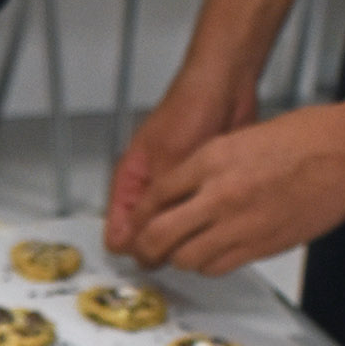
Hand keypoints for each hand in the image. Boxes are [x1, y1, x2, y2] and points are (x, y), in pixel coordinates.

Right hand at [103, 73, 253, 252]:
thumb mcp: (167, 163)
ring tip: (201, 235)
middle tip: (182, 249)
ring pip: (172, 231)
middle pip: (145, 238)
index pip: (119, 234)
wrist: (225, 88)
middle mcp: (148, 190)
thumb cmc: (190, 109)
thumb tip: (137, 244)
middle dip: (160, 248)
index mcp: (129, 182)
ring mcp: (173, 190)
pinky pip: (195, 219)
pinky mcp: (198, 189)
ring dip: (184, 236)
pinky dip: (202, 224)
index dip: (136, 249)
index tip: (154, 258)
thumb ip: (153, 205)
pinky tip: (215, 224)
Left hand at [118, 102, 344, 274]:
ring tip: (182, 253)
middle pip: (159, 235)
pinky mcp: (263, 244)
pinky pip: (219, 266)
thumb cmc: (310, 136)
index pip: (154, 197)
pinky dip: (209, 265)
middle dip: (146, 249)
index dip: (140, 217)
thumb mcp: (244, 136)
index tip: (138, 225)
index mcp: (212, 158)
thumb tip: (186, 189)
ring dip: (180, 258)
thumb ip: (210, 166)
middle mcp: (220, 192)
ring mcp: (241, 222)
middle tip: (145, 254)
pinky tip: (213, 255)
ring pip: (186, 258)